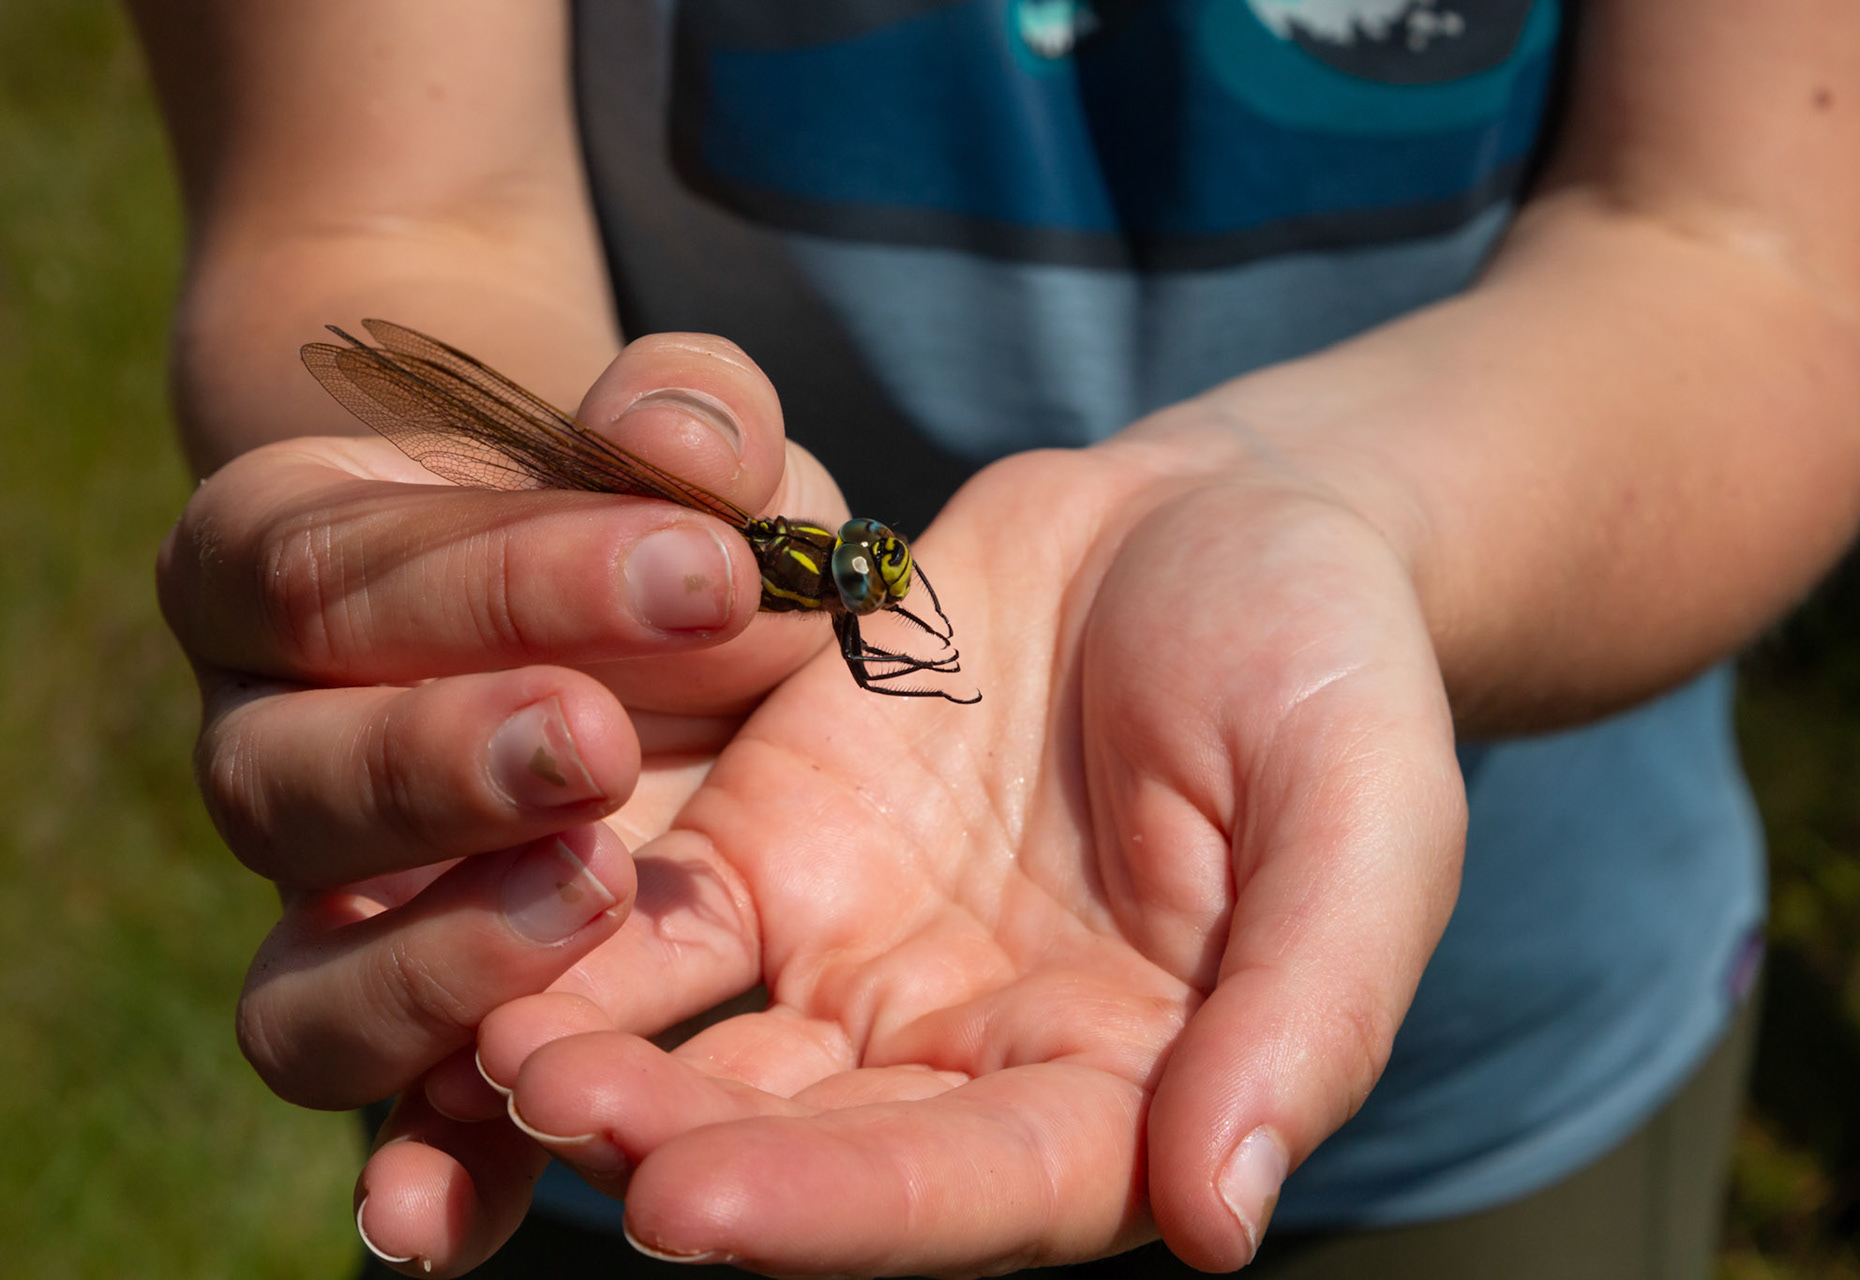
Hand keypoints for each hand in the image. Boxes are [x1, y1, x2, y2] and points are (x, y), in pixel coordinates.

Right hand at [154, 331, 846, 1116]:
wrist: (650, 630)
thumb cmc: (658, 526)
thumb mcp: (694, 458)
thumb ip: (687, 419)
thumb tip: (681, 439)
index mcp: (289, 572)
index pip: (331, 570)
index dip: (500, 574)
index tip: (697, 562)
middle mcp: (273, 753)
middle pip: (280, 784)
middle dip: (442, 766)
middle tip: (605, 746)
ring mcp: (335, 920)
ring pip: (298, 986)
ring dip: (434, 962)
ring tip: (596, 902)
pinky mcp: (429, 1037)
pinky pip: (387, 1123)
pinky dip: (423, 1170)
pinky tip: (462, 1215)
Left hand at [364, 411, 1467, 1275]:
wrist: (1226, 521)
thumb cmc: (1329, 670)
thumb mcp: (1365, 818)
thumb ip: (1307, 1011)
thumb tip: (1225, 1222)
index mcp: (1128, 1090)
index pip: (983, 1190)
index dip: (846, 1212)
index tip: (697, 1211)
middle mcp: (972, 1061)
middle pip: (813, 1145)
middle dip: (675, 1147)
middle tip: (542, 1117)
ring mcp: (860, 958)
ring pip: (708, 1049)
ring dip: (589, 1058)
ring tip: (471, 1045)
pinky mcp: (775, 843)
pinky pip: (659, 906)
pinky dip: (571, 928)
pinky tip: (473, 909)